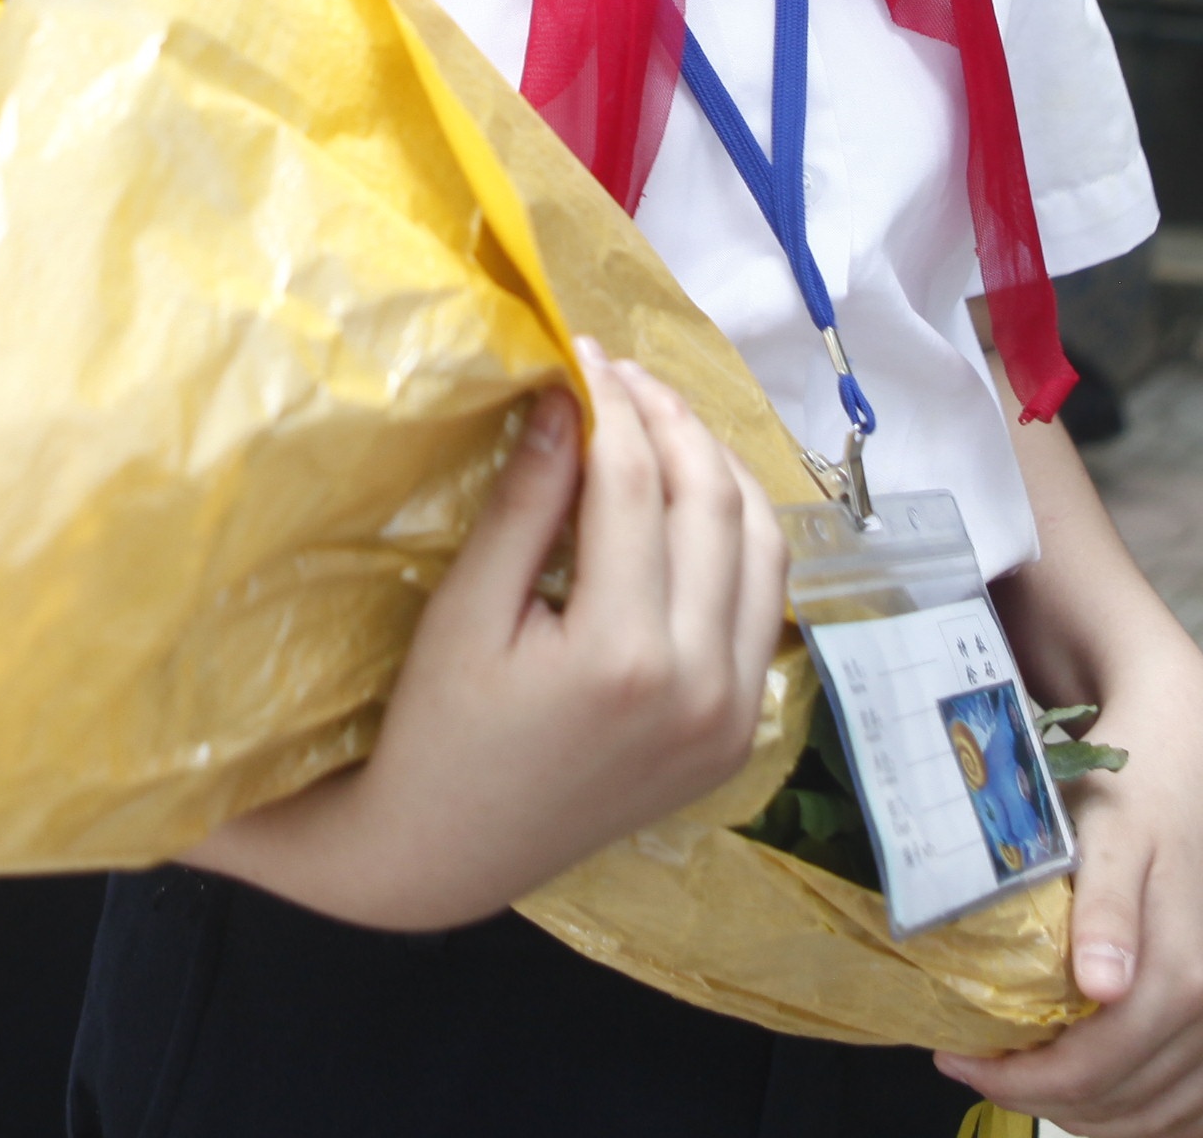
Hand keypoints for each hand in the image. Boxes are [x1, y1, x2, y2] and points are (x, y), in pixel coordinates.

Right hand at [187, 345, 785, 931]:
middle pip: (713, 503)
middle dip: (670, 420)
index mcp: (623, 656)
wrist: (453, 852)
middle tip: (620, 373)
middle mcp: (700, 684)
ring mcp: (732, 713)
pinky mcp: (737, 730)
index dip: (611, 401)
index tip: (581, 350)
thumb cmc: (437, 730)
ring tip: (661, 422)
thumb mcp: (466, 610)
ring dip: (719, 469)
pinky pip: (766, 606)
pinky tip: (692, 502)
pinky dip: (741, 538)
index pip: (635, 484)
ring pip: (765, 548)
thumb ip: (528, 501)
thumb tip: (569, 394)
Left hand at [955, 675, 1202, 1137]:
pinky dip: (1174, 1119)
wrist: (1195, 757)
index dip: (1019, 1080)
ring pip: (1176, 1119)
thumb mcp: (1105, 838)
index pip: (1094, 1071)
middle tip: (986, 1069)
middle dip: (1047, 1098)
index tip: (959, 1061)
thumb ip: (1105, 914)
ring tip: (1039, 1082)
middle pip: (1130, 1103)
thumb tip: (1101, 989)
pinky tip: (1123, 1100)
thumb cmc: (1138, 792)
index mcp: (1192, 972)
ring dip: (1103, 1117)